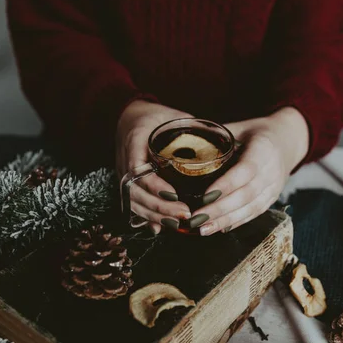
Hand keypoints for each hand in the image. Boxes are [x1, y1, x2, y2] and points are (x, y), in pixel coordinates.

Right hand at [116, 100, 192, 233]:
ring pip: (133, 202)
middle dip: (159, 207)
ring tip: (177, 223)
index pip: (139, 170)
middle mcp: (124, 161)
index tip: (175, 195)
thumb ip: (192, 129)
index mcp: (135, 141)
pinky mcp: (126, 183)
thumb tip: (220, 140)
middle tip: (185, 214)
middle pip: (136, 192)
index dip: (156, 186)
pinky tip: (160, 227)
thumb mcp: (172, 117)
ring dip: (155, 215)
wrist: (128, 116)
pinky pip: (133, 204)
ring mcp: (122, 173)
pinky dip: (146, 217)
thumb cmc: (154, 115)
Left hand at [192, 108, 309, 234]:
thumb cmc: (257, 132)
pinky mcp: (272, 198)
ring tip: (204, 229)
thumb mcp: (239, 127)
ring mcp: (274, 187)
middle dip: (220, 209)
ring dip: (226, 221)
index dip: (226, 185)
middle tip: (197, 219)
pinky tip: (220, 228)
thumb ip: (216, 136)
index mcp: (264, 150)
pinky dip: (237, 222)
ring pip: (250, 208)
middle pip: (246, 195)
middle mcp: (272, 171)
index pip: (245, 171)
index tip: (205, 195)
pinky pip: (255, 213)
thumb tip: (184, 141)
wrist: (289, 140)